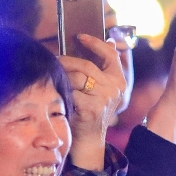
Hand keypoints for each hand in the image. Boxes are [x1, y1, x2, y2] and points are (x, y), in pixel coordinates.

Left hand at [59, 34, 126, 167]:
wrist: (89, 139)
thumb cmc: (91, 110)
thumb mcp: (103, 89)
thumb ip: (105, 67)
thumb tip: (111, 40)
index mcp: (120, 81)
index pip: (111, 55)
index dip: (95, 43)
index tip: (80, 36)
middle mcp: (115, 89)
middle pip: (87, 65)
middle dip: (67, 61)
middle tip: (55, 60)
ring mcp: (104, 99)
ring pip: (77, 77)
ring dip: (63, 76)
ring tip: (56, 77)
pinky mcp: (92, 108)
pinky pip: (71, 92)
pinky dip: (63, 92)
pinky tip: (59, 93)